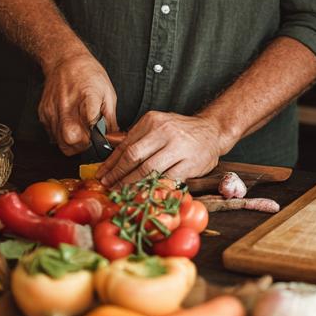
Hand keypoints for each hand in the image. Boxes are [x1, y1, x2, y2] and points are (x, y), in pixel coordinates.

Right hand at [38, 51, 117, 155]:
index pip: (90, 122)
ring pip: (60, 141)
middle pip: (71, 138)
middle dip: (83, 145)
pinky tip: (70, 125)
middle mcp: (67, 103)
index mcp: (87, 95)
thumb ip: (110, 118)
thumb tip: (115, 138)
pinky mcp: (43, 114)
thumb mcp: (108, 92)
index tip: (101, 135)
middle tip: (90, 139)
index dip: (98, 134)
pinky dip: (62, 136)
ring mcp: (52, 109)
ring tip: (81, 133)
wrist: (65, 61)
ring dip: (73, 143)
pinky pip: (53, 135)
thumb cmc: (89, 75)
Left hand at [96, 112, 224, 187]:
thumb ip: (135, 134)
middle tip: (108, 186)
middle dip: (117, 175)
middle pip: (133, 156)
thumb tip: (108, 140)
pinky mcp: (190, 164)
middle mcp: (165, 131)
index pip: (126, 144)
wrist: (213, 131)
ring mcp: (179, 147)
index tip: (102, 175)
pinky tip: (144, 194)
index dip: (111, 162)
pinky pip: (166, 180)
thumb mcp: (158, 124)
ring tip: (122, 192)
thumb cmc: (183, 131)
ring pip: (148, 170)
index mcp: (153, 120)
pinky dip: (153, 189)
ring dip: (131, 184)